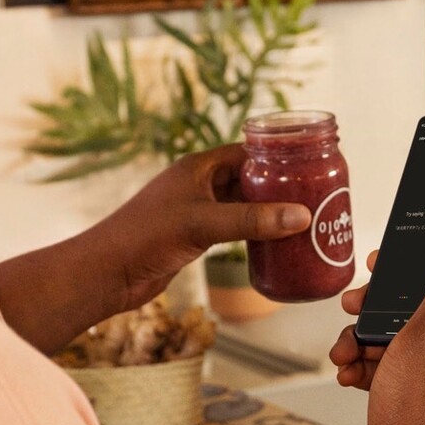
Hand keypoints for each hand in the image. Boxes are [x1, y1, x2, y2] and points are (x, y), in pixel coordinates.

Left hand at [94, 144, 310, 312]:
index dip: (278, 156)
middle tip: (315, 195)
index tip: (310, 164)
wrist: (108, 272)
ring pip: (242, 205)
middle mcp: (198, 184)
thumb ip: (251, 220)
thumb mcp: (203, 224)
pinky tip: (274, 242)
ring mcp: (196, 210)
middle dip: (279, 187)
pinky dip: (254, 232)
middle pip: (249, 178)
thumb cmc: (145, 237)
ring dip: (268, 212)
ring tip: (304, 219)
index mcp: (198, 167)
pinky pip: (233, 228)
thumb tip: (301, 216)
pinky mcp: (194, 236)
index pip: (248, 151)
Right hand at [329, 251, 424, 405]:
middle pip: (413, 310)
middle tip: (350, 308)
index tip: (378, 264)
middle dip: (375, 310)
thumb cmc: (422, 407)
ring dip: (362, 343)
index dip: (413, 269)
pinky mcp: (414, 399)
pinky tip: (348, 378)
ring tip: (342, 356)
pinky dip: (365, 370)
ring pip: (394, 341)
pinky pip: (387, 371)